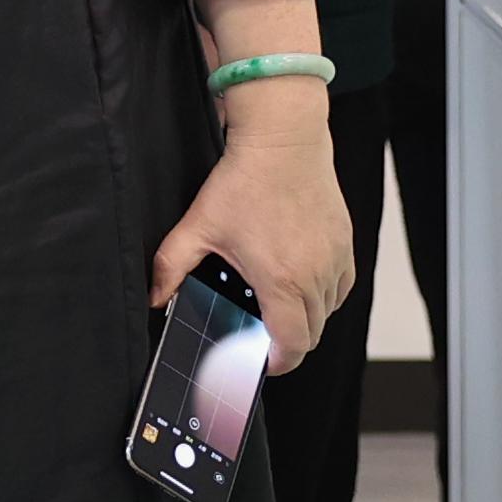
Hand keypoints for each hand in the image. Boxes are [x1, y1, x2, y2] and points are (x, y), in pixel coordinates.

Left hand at [154, 109, 354, 373]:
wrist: (284, 140)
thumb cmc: (245, 180)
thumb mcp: (198, 225)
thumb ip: (170, 266)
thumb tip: (155, 297)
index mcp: (281, 280)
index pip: (292, 345)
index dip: (277, 361)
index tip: (262, 360)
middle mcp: (315, 275)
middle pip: (312, 334)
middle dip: (289, 342)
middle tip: (263, 333)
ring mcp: (335, 259)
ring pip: (329, 311)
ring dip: (308, 317)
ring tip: (279, 305)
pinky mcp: (346, 243)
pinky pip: (342, 286)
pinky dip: (326, 294)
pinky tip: (302, 282)